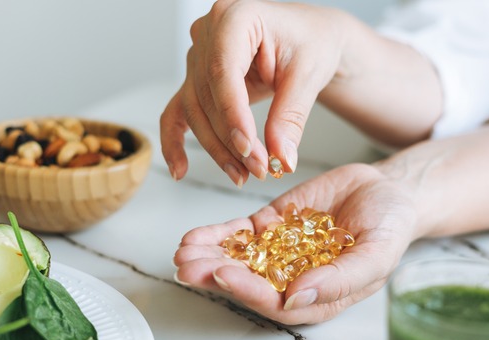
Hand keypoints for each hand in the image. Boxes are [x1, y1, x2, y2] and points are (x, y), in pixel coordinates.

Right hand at [160, 0, 348, 186]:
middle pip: (207, 96)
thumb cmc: (312, 42)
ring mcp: (198, 55)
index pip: (223, 71)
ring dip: (217, 148)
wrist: (311, 39)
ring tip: (243, 174)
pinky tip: (181, 169)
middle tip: (258, 169)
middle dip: (231, 139)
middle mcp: (208, 32)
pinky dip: (175, 141)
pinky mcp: (197, 79)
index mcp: (235, 16)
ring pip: (195, 110)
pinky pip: (178, 111)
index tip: (248, 149)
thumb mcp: (309, 76)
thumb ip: (290, 117)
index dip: (232, 115)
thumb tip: (281, 158)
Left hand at [172, 163, 415, 324]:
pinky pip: (240, 234)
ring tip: (183, 252)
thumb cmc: (391, 228)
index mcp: (317, 297)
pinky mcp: (271, 226)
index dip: (248, 291)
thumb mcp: (376, 254)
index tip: (224, 275)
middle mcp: (292, 279)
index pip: (276, 303)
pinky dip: (216, 235)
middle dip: (215, 275)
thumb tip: (297, 299)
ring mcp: (279, 252)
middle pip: (248, 283)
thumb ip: (339, 279)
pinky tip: (194, 236)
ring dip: (208, 257)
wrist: (388, 191)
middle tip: (188, 267)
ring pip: (238, 259)